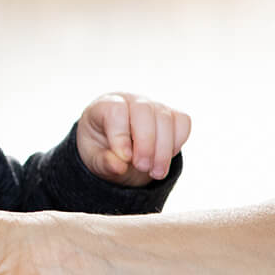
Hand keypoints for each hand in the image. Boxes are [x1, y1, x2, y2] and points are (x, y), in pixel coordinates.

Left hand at [75, 93, 190, 185]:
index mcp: (104, 106)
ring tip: (155, 173)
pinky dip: (177, 143)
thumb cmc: (100, 149)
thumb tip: (119, 166)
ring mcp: (153, 106)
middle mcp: (131, 101)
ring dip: (163, 151)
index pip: (116, 111)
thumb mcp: (92, 159)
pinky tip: (164, 159)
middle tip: (142, 168)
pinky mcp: (171, 115)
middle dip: (146, 144)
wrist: (114, 147)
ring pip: (166, 119)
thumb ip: (103, 162)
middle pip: (144, 111)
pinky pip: (183, 122)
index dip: (121, 135)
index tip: (125, 158)